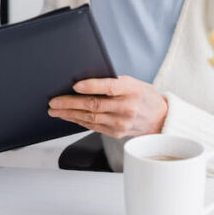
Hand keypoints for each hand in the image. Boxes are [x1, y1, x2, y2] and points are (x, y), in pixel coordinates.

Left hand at [48, 75, 167, 138]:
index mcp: (130, 89)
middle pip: (94, 105)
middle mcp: (126, 107)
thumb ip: (112, 82)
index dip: (91, 86)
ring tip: (55, 110)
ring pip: (90, 118)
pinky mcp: (116, 132)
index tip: (75, 85)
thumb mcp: (132, 82)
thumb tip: (84, 81)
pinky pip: (93, 126)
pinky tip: (68, 116)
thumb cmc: (143, 96)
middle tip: (54, 101)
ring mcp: (121, 122)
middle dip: (70, 103)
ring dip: (69, 114)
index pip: (109, 87)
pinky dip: (78, 121)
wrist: (159, 118)